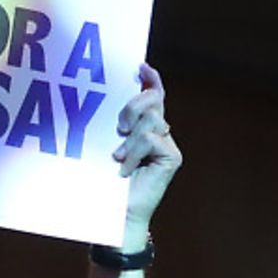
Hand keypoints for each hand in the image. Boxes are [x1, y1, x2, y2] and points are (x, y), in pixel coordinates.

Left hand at [111, 64, 181, 233]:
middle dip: (132, 107)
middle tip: (119, 128)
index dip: (151, 79)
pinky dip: (134, 153)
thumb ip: (116, 121)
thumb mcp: (106, 142)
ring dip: (129, 140)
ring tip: (118, 158)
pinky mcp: (172, 157)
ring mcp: (168, 145)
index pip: (154, 95)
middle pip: (152, 101)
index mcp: (145, 126)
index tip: (141, 66)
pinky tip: (125, 169)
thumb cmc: (105, 178)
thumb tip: (112, 99)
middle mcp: (160, 132)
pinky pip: (152, 139)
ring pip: (150, 121)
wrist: (115, 211)